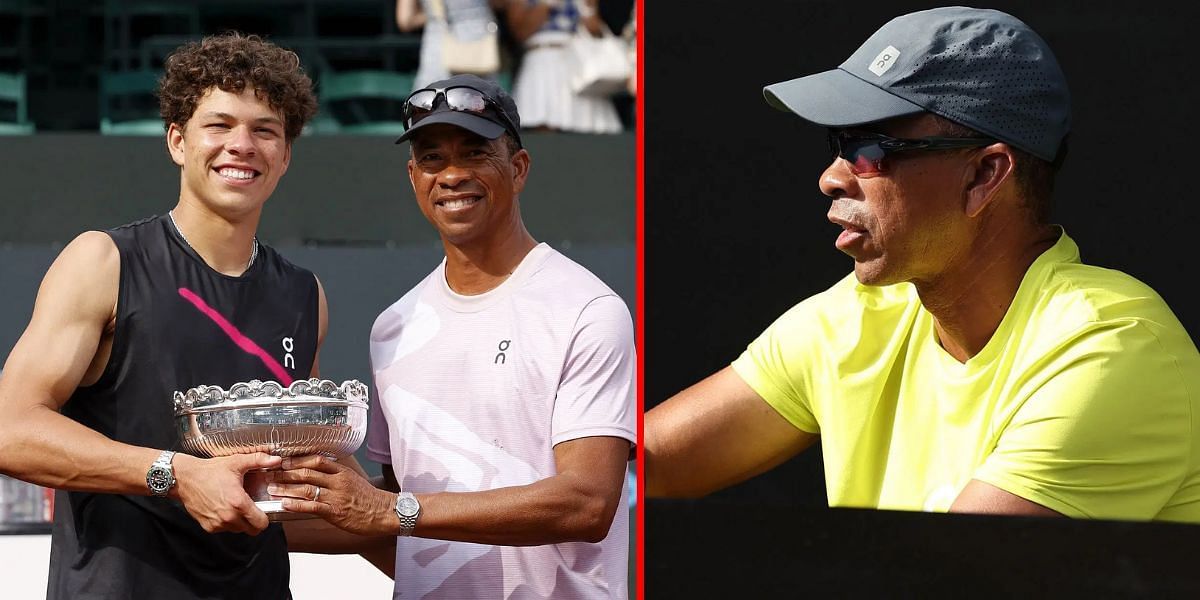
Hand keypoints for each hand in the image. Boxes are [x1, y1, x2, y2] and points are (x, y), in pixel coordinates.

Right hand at [173, 452, 281, 534]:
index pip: (261, 523)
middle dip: (255, 522)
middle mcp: (229, 517)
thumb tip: (277, 459)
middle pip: (252, 530)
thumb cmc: (210, 471)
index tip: (263, 509)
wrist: (184, 478)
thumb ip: (259, 460)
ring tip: (235, 506)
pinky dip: (227, 523)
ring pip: (238, 530)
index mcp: (239, 503)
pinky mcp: (208, 527)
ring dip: (240, 522)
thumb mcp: (236, 462)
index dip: (265, 518)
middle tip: (251, 509)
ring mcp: (218, 524)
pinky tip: (224, 508)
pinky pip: (225, 530)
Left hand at [269, 455, 396, 536]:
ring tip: (272, 489)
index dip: (298, 459)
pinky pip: (312, 506)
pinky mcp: (335, 512)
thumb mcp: (354, 479)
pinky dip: (296, 504)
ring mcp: (336, 496)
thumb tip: (317, 473)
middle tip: (271, 473)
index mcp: (342, 471)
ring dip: (286, 488)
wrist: (384, 512)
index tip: (283, 460)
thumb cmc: (369, 498)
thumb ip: (336, 476)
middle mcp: (338, 481)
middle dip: (286, 473)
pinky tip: (285, 504)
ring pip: (306, 488)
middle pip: (307, 472)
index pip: (317, 459)